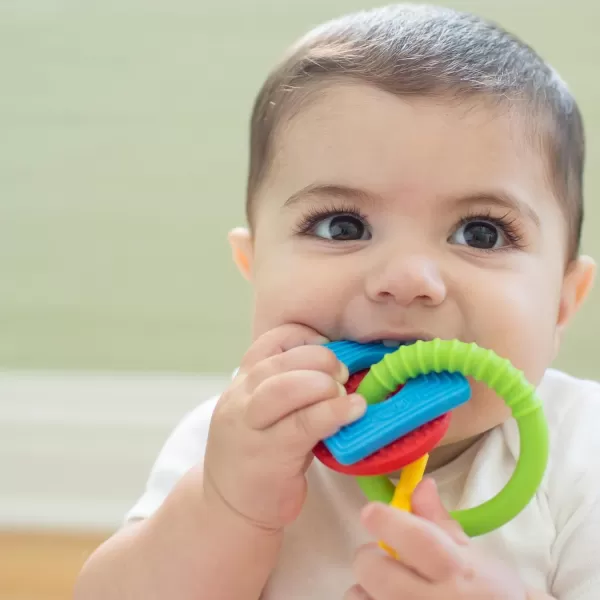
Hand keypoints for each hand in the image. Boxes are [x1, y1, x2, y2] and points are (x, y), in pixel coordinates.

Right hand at [202, 324, 366, 532]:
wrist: (229, 510)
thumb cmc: (259, 457)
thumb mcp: (264, 415)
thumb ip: (290, 390)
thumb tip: (340, 370)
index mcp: (241, 384)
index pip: (268, 343)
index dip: (303, 338)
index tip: (328, 348)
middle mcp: (239, 400)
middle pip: (279, 363)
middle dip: (319, 359)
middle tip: (343, 374)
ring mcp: (249, 428)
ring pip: (284, 388)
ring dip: (323, 384)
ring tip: (347, 394)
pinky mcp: (267, 455)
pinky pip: (303, 424)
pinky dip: (333, 412)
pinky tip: (354, 410)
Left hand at [345, 478, 529, 599]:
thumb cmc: (491, 593)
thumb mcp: (473, 555)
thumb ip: (439, 521)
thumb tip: (421, 485)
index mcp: (455, 570)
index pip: (415, 539)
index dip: (387, 521)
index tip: (371, 512)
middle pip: (374, 569)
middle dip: (371, 557)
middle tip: (384, 558)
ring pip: (358, 595)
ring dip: (365, 588)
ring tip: (385, 589)